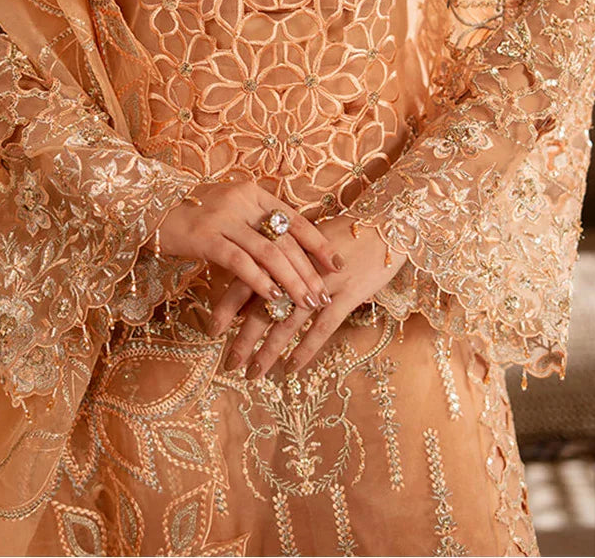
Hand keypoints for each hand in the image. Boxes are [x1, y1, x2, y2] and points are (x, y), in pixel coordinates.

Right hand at [156, 178, 346, 313]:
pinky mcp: (205, 236)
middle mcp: (242, 200)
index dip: (319, 243)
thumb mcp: (229, 210)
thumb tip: (288, 252)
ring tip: (305, 303)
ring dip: (291, 281)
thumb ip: (255, 224)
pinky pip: (240, 262)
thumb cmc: (193, 213)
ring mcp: (224, 217)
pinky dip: (259, 281)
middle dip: (308, 270)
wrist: (150, 207)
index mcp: (253, 192)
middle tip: (324, 295)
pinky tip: (272, 299)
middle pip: (286, 239)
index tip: (338, 264)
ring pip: (269, 252)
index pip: (296, 219)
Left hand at [210, 215, 406, 377]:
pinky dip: (306, 349)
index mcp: (283, 250)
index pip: (247, 278)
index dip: (227, 305)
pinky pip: (322, 327)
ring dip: (269, 350)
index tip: (211, 329)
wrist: (383, 222)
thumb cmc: (341, 233)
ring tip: (253, 373)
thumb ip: (278, 262)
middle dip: (244, 338)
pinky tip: (292, 369)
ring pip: (288, 321)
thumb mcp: (304, 242)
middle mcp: (298, 266)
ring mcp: (322, 282)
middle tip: (228, 363)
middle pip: (263, 305)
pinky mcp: (347, 294)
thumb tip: (249, 290)